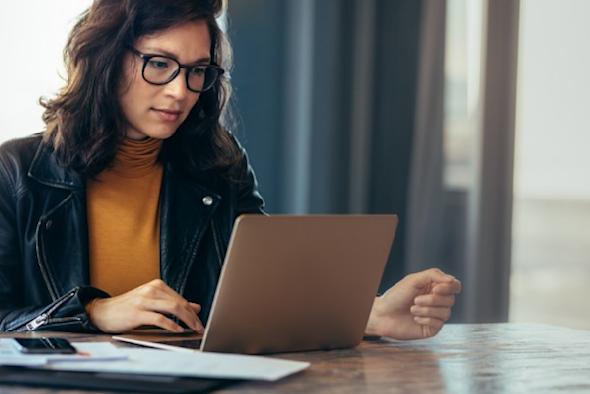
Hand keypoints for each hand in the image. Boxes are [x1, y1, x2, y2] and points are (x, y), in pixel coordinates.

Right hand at [85, 279, 204, 333]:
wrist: (102, 311)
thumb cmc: (128, 308)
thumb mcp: (152, 302)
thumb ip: (172, 303)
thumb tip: (196, 307)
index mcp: (157, 285)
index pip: (181, 298)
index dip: (192, 311)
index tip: (200, 321)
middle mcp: (151, 290)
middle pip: (179, 303)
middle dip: (193, 316)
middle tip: (200, 327)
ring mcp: (144, 300)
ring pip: (173, 308)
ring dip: (187, 320)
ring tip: (193, 329)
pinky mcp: (137, 313)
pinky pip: (159, 318)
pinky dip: (171, 325)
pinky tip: (177, 330)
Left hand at [365, 268, 460, 339]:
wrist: (383, 314)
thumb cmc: (396, 296)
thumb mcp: (414, 280)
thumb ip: (433, 275)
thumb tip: (452, 280)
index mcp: (435, 287)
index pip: (454, 286)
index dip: (449, 287)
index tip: (435, 288)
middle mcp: (438, 301)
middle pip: (451, 299)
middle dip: (432, 300)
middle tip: (415, 299)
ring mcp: (436, 315)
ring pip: (446, 312)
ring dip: (427, 310)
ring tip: (412, 308)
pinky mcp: (432, 328)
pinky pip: (439, 324)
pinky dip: (426, 319)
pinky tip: (415, 318)